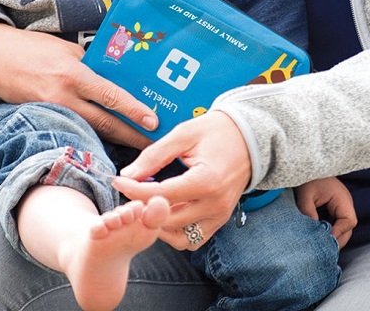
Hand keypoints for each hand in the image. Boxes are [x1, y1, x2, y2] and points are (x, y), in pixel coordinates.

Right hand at [0, 21, 158, 147]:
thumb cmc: (33, 48)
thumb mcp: (67, 49)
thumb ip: (90, 65)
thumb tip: (114, 78)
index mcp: (74, 74)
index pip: (111, 96)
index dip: (134, 110)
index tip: (154, 121)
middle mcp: (64, 97)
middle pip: (104, 123)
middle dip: (131, 136)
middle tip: (154, 145)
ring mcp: (51, 112)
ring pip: (89, 132)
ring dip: (113, 141)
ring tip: (136, 148)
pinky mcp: (41, 121)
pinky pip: (71, 132)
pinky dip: (89, 138)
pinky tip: (104, 144)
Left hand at [112, 110, 251, 249]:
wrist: (250, 136)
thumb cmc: (217, 130)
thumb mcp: (184, 134)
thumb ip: (155, 155)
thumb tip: (128, 174)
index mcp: (207, 181)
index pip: (160, 195)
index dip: (134, 190)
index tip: (118, 181)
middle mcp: (215, 204)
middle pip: (167, 220)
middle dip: (143, 208)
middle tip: (130, 192)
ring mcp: (220, 215)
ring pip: (179, 236)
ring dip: (159, 224)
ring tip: (148, 202)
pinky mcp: (221, 219)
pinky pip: (193, 238)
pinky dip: (176, 230)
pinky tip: (167, 210)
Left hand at [295, 176, 356, 248]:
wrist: (306, 166)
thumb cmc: (308, 178)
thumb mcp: (305, 194)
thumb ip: (308, 211)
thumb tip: (312, 231)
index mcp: (342, 198)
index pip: (349, 221)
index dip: (339, 233)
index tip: (325, 240)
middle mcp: (345, 203)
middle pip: (348, 228)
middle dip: (336, 239)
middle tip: (323, 249)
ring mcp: (341, 206)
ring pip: (343, 228)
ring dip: (333, 236)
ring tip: (321, 245)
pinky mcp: (335, 208)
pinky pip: (336, 223)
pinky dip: (330, 230)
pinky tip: (319, 235)